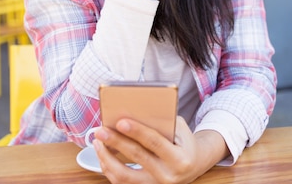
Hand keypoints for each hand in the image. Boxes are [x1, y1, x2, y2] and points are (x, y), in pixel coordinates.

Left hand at [92, 117, 228, 183]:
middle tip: (101, 130)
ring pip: (124, 176)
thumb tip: (135, 114)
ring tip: (97, 142)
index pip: (155, 143)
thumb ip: (162, 122)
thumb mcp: (180, 129)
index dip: (137, 132)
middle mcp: (167, 176)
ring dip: (107, 158)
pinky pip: (121, 182)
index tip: (121, 122)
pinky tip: (103, 154)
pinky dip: (109, 168)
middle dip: (116, 142)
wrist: (193, 165)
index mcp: (179, 159)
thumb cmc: (184, 142)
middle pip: (137, 157)